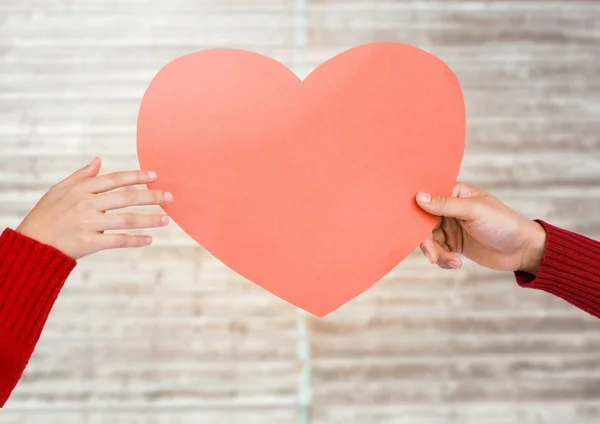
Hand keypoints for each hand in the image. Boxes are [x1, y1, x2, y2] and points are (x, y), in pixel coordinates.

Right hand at [16, 158, 171, 258]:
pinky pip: (118, 240)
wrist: (33, 243)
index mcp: (82, 189)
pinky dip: (135, 240)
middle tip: (169, 197)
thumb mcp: (59, 190)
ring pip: (126, 219)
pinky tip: (149, 239)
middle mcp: (87, 204)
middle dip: (151, 196)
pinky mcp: (89, 243)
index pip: (115, 179)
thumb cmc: (46, 215)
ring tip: (166, 219)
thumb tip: (98, 160)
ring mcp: (89, 223)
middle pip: (126, 198)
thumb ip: (81, 176)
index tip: (155, 175)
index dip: (136, 176)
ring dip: (149, 219)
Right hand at [415, 183, 545, 274]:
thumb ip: (445, 205)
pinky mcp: (454, 245)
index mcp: (454, 194)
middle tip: (432, 255)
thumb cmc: (503, 223)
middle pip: (424, 224)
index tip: (410, 227)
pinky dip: (444, 260)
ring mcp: (451, 227)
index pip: (426, 199)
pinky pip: (439, 252)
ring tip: (453, 262)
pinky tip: (457, 263)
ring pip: (430, 241)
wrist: (523, 250)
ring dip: (437, 253)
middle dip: (427, 241)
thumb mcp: (474, 211)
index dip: (416, 211)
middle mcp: (449, 209)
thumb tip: (418, 197)